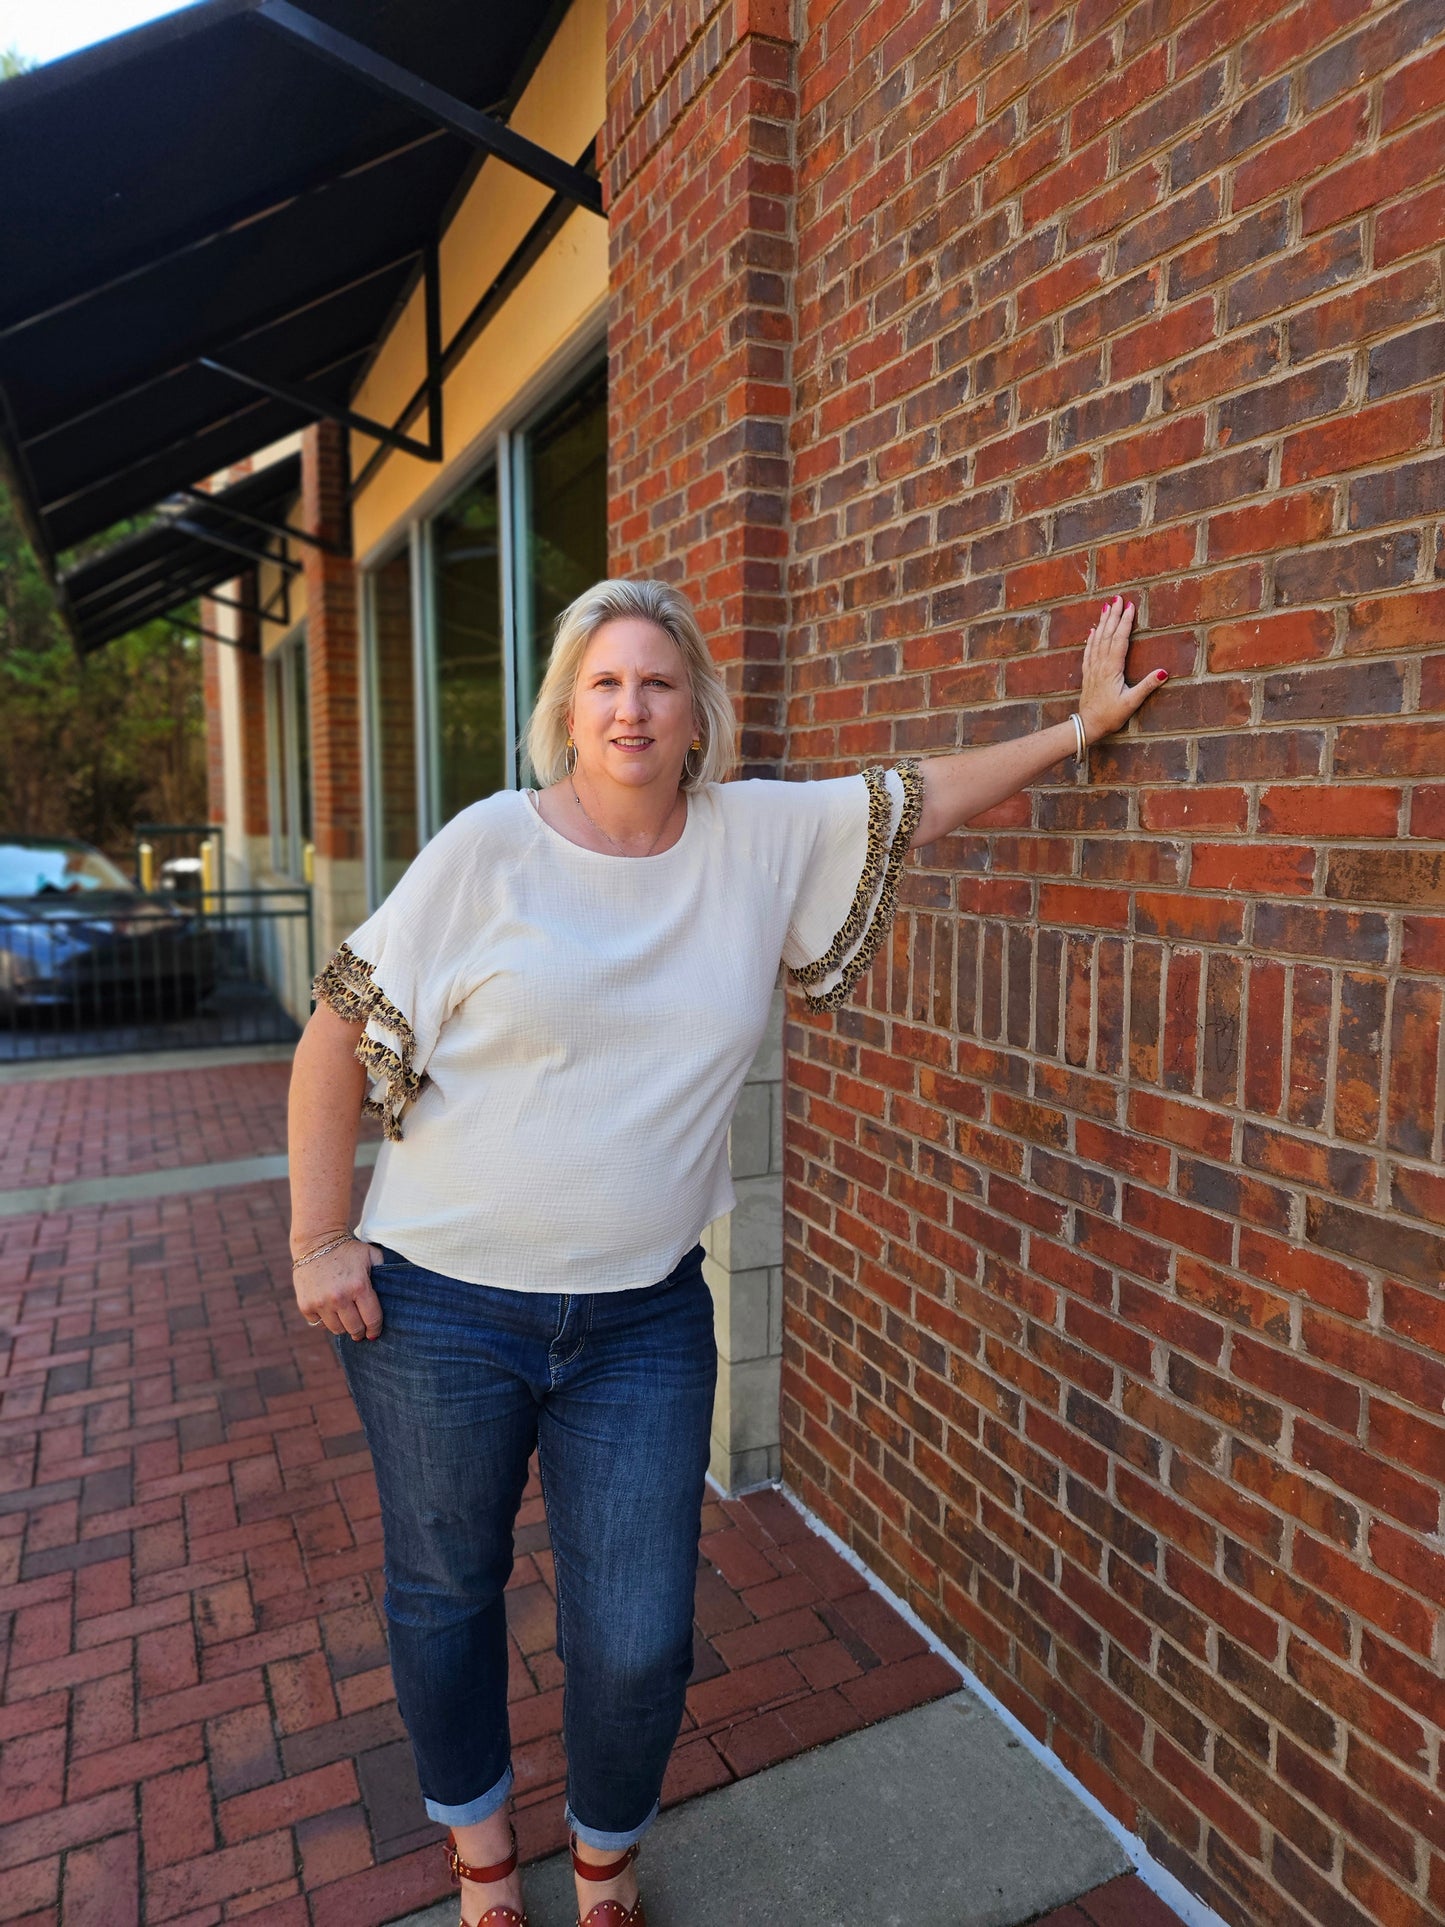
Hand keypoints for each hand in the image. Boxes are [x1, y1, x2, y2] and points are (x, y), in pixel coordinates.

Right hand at [293, 1240, 384, 1340]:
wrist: (316, 1240)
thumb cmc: (348, 1250)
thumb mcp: (371, 1255)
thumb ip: (385, 1271)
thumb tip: (397, 1290)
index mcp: (359, 1286)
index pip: (372, 1319)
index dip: (375, 1329)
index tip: (374, 1333)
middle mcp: (339, 1297)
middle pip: (354, 1328)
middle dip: (360, 1331)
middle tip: (361, 1331)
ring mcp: (320, 1302)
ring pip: (336, 1329)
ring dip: (343, 1327)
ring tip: (346, 1319)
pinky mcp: (305, 1305)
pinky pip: (318, 1324)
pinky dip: (325, 1320)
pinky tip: (330, 1310)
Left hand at [1078, 594, 1166, 743]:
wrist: (1088, 725)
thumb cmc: (1111, 716)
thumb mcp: (1132, 702)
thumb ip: (1147, 686)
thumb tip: (1165, 672)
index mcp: (1112, 669)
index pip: (1120, 640)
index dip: (1125, 622)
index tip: (1129, 606)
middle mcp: (1101, 665)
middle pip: (1107, 635)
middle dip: (1113, 615)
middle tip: (1117, 598)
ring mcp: (1092, 668)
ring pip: (1097, 640)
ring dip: (1102, 622)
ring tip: (1106, 606)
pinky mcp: (1088, 674)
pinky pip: (1089, 652)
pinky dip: (1091, 639)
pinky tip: (1092, 630)